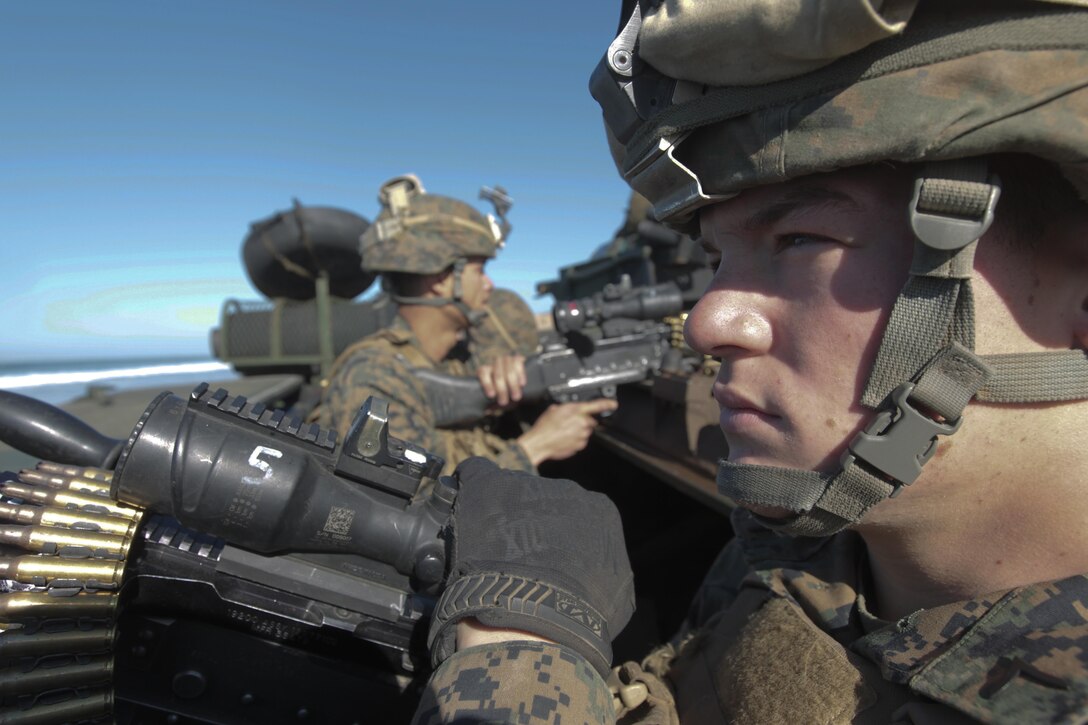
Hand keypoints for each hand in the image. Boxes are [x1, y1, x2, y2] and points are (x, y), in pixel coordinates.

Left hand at [429, 457, 634, 675]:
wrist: (538, 613)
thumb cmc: (580, 615)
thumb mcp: (615, 596)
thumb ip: (605, 576)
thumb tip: (596, 584)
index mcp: (598, 511)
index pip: (578, 519)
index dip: (557, 542)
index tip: (541, 562)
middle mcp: (566, 490)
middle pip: (543, 503)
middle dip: (528, 525)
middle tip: (511, 560)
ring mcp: (526, 484)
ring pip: (510, 494)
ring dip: (499, 517)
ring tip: (483, 552)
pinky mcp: (486, 485)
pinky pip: (475, 475)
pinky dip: (469, 489)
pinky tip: (462, 511)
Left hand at [475, 354, 526, 407]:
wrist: (519, 388)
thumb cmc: (505, 396)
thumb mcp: (498, 402)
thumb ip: (492, 405)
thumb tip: (486, 411)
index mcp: (485, 371)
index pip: (483, 372)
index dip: (486, 383)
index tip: (491, 396)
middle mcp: (495, 363)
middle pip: (497, 374)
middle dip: (502, 389)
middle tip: (505, 402)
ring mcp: (506, 360)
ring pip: (508, 369)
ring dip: (512, 384)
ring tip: (516, 397)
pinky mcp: (518, 359)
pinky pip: (518, 363)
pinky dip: (520, 374)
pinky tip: (522, 384)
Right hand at [517, 398, 618, 465]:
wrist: (539, 443)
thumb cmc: (544, 427)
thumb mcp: (553, 410)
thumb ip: (565, 409)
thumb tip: (567, 410)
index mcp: (575, 410)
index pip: (596, 405)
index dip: (607, 404)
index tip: (613, 404)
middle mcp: (581, 422)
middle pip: (590, 421)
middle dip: (582, 422)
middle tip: (569, 424)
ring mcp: (582, 435)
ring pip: (586, 431)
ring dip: (578, 431)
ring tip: (564, 432)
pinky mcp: (580, 445)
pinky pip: (582, 441)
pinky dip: (576, 440)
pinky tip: (565, 439)